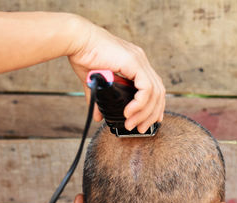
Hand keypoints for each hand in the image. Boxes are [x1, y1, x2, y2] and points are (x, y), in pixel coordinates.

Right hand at [67, 17, 164, 132]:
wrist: (76, 41)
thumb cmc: (83, 56)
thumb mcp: (95, 83)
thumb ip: (100, 99)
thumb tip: (98, 116)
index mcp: (136, 63)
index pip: (155, 88)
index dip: (155, 106)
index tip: (148, 121)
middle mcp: (141, 61)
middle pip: (159, 92)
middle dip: (152, 114)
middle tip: (141, 128)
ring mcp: (140, 61)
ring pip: (155, 93)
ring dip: (145, 113)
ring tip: (132, 124)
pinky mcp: (134, 63)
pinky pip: (146, 89)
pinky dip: (140, 104)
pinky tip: (129, 112)